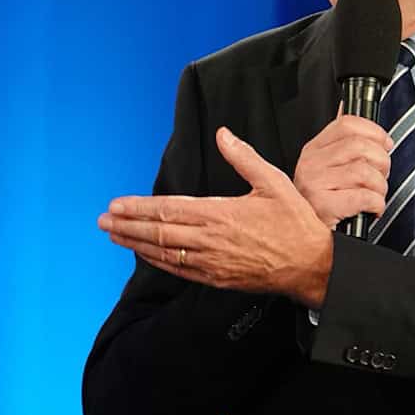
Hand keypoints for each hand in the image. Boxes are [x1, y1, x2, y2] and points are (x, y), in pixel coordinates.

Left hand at [98, 127, 332, 306]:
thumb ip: (244, 158)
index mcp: (220, 214)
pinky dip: (156, 261)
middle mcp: (210, 240)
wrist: (312, 267)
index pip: (168, 210)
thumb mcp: (273, 182)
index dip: (138, 208)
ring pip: (163, 252)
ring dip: (134, 243)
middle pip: (158, 232)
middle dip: (127, 225)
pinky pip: (178, 269)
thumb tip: (223, 135)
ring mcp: (210, 262)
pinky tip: (143, 254)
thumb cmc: (295, 224)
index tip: (117, 205)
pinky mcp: (216, 279)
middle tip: (103, 221)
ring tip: (113, 235)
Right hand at [292, 113, 392, 227]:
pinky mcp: (324, 206)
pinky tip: (371, 209)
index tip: (385, 144)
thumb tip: (368, 128)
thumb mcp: (329, 172)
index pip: (346, 124)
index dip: (374, 132)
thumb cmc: (323, 207)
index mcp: (313, 151)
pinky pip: (365, 197)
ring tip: (374, 196)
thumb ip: (345, 149)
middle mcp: (311, 164)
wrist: (307, 243)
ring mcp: (314, 184)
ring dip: (380, 187)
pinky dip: (377, 204)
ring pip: (365, 171)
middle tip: (380, 176)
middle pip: (360, 146)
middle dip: (382, 162)